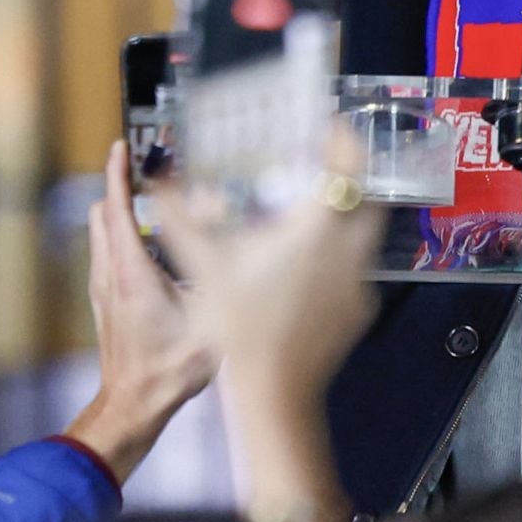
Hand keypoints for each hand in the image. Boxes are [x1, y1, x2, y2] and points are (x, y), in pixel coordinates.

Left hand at [62, 140, 218, 483]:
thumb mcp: (208, 318)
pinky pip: (106, 252)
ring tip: (148, 196)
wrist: (135, 405)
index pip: (116, 208)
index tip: (120, 145)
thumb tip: (235, 242)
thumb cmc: (169, 370)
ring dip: (118, 209)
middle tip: (143, 165)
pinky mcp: (106, 301)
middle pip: (102, 213)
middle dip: (119, 185)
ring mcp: (104, 288)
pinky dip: (120, 233)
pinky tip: (150, 241)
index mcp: (132, 272)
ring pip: (101, 233)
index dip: (117, 172)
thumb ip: (220, 275)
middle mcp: (111, 274)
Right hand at [150, 130, 386, 521]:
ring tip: (311, 214)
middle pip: (367, 195)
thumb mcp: (203, 263)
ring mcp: (358, 280)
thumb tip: (155, 179)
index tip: (328, 129)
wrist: (271, 392)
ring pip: (366, 232)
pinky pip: (357, 268)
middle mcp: (348, 248)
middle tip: (322, 167)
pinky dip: (340, 256)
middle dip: (350, 175)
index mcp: (316, 227)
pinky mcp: (360, 309)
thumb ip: (179, 215)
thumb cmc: (238, 325)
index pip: (349, 166)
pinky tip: (307, 267)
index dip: (343, 140)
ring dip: (346, 215)